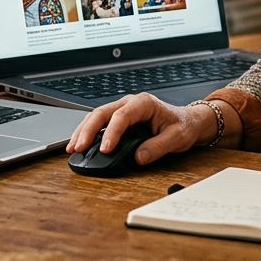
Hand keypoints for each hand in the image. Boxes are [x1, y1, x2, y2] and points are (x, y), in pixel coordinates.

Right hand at [66, 93, 214, 165]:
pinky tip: (79, 143)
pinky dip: (87, 132)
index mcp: (144, 103)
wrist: (188, 121)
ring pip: (96, 116)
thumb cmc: (183, 126)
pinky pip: (99, 122)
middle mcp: (130, 103)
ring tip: (72, 148)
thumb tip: (138, 157)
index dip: (111, 133)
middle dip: (88, 130)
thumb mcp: (177, 138)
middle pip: (102, 113)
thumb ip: (157, 147)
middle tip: (79, 148)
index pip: (122, 116)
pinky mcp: (119, 118)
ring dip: (83, 131)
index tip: (104, 149)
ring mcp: (123, 109)